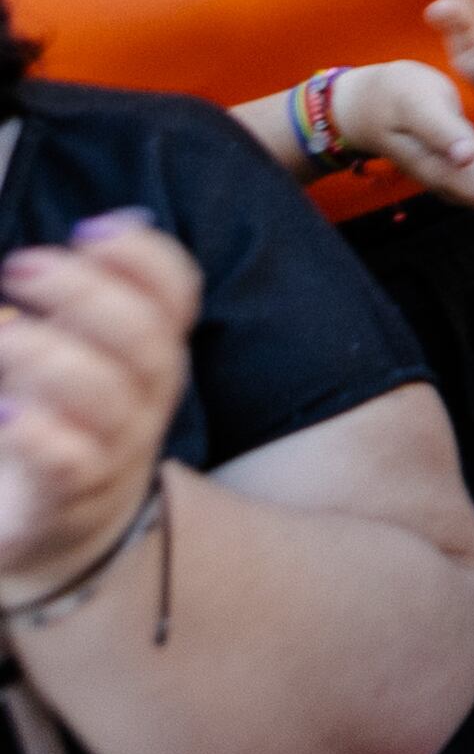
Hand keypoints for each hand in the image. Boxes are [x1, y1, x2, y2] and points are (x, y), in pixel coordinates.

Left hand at [0, 217, 187, 602]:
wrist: (62, 536)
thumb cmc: (67, 424)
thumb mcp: (94, 356)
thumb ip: (100, 296)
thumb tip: (119, 218)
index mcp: (153, 354)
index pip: (176, 295)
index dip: (144, 257)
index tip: (90, 229)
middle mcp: (146, 399)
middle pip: (142, 338)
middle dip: (85, 292)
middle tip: (20, 266)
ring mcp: (113, 450)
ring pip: (104, 395)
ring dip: (48, 354)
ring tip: (0, 335)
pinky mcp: (66, 498)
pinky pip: (67, 462)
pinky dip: (38, 431)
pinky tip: (7, 412)